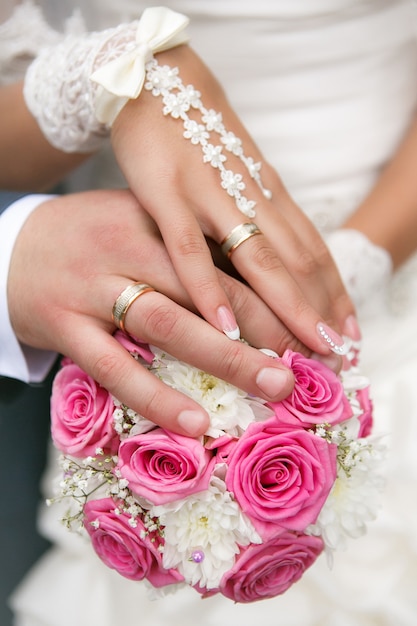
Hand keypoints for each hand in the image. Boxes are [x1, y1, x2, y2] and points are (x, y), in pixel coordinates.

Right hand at [8, 189, 296, 436]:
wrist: (10, 249)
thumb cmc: (89, 241)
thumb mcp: (137, 224)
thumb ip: (188, 248)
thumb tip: (257, 289)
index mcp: (152, 216)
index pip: (225, 253)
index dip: (275, 289)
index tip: (314, 322)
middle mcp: (124, 246)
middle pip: (207, 287)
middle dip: (267, 325)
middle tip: (312, 357)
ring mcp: (91, 287)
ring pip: (168, 323)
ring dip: (226, 359)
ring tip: (274, 386)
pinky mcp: (63, 326)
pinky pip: (114, 366)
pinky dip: (156, 395)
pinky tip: (195, 422)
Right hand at [111, 44, 356, 355]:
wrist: (155, 79)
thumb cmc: (197, 138)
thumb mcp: (237, 177)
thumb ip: (256, 218)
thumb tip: (275, 268)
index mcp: (267, 194)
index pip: (313, 250)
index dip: (335, 293)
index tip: (348, 332)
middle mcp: (250, 196)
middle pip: (296, 260)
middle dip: (320, 309)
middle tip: (338, 355)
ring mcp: (210, 195)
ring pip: (257, 257)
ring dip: (285, 306)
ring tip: (303, 349)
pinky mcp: (166, 195)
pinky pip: (191, 248)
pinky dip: (208, 288)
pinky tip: (224, 325)